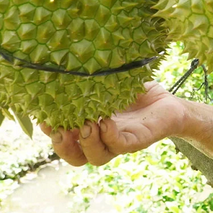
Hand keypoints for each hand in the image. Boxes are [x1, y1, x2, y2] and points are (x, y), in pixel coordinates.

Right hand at [40, 82, 183, 165]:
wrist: (170, 104)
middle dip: (63, 146)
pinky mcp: (138, 141)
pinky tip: (106, 122)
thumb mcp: (110, 84)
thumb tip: (69, 57)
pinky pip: (120, 145)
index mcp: (90, 128)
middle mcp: (101, 140)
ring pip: (96, 156)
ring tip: (86, 125)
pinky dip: (110, 136)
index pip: (64, 137)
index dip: (50, 131)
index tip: (43, 117)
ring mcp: (119, 142)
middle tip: (59, 129)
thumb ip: (92, 78)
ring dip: (86, 143)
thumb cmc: (136, 94)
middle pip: (75, 156)